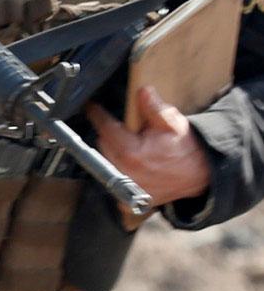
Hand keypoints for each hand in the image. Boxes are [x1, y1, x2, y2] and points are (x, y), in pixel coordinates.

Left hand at [87, 85, 211, 211]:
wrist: (199, 175)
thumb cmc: (185, 148)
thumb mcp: (172, 124)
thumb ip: (154, 108)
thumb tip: (142, 92)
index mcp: (131, 152)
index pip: (105, 128)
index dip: (97, 115)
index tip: (91, 107)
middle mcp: (124, 171)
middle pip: (103, 145)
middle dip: (107, 133)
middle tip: (121, 126)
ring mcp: (124, 187)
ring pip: (106, 161)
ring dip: (112, 150)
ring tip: (130, 144)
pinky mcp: (126, 199)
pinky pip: (112, 179)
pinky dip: (117, 168)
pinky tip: (132, 161)